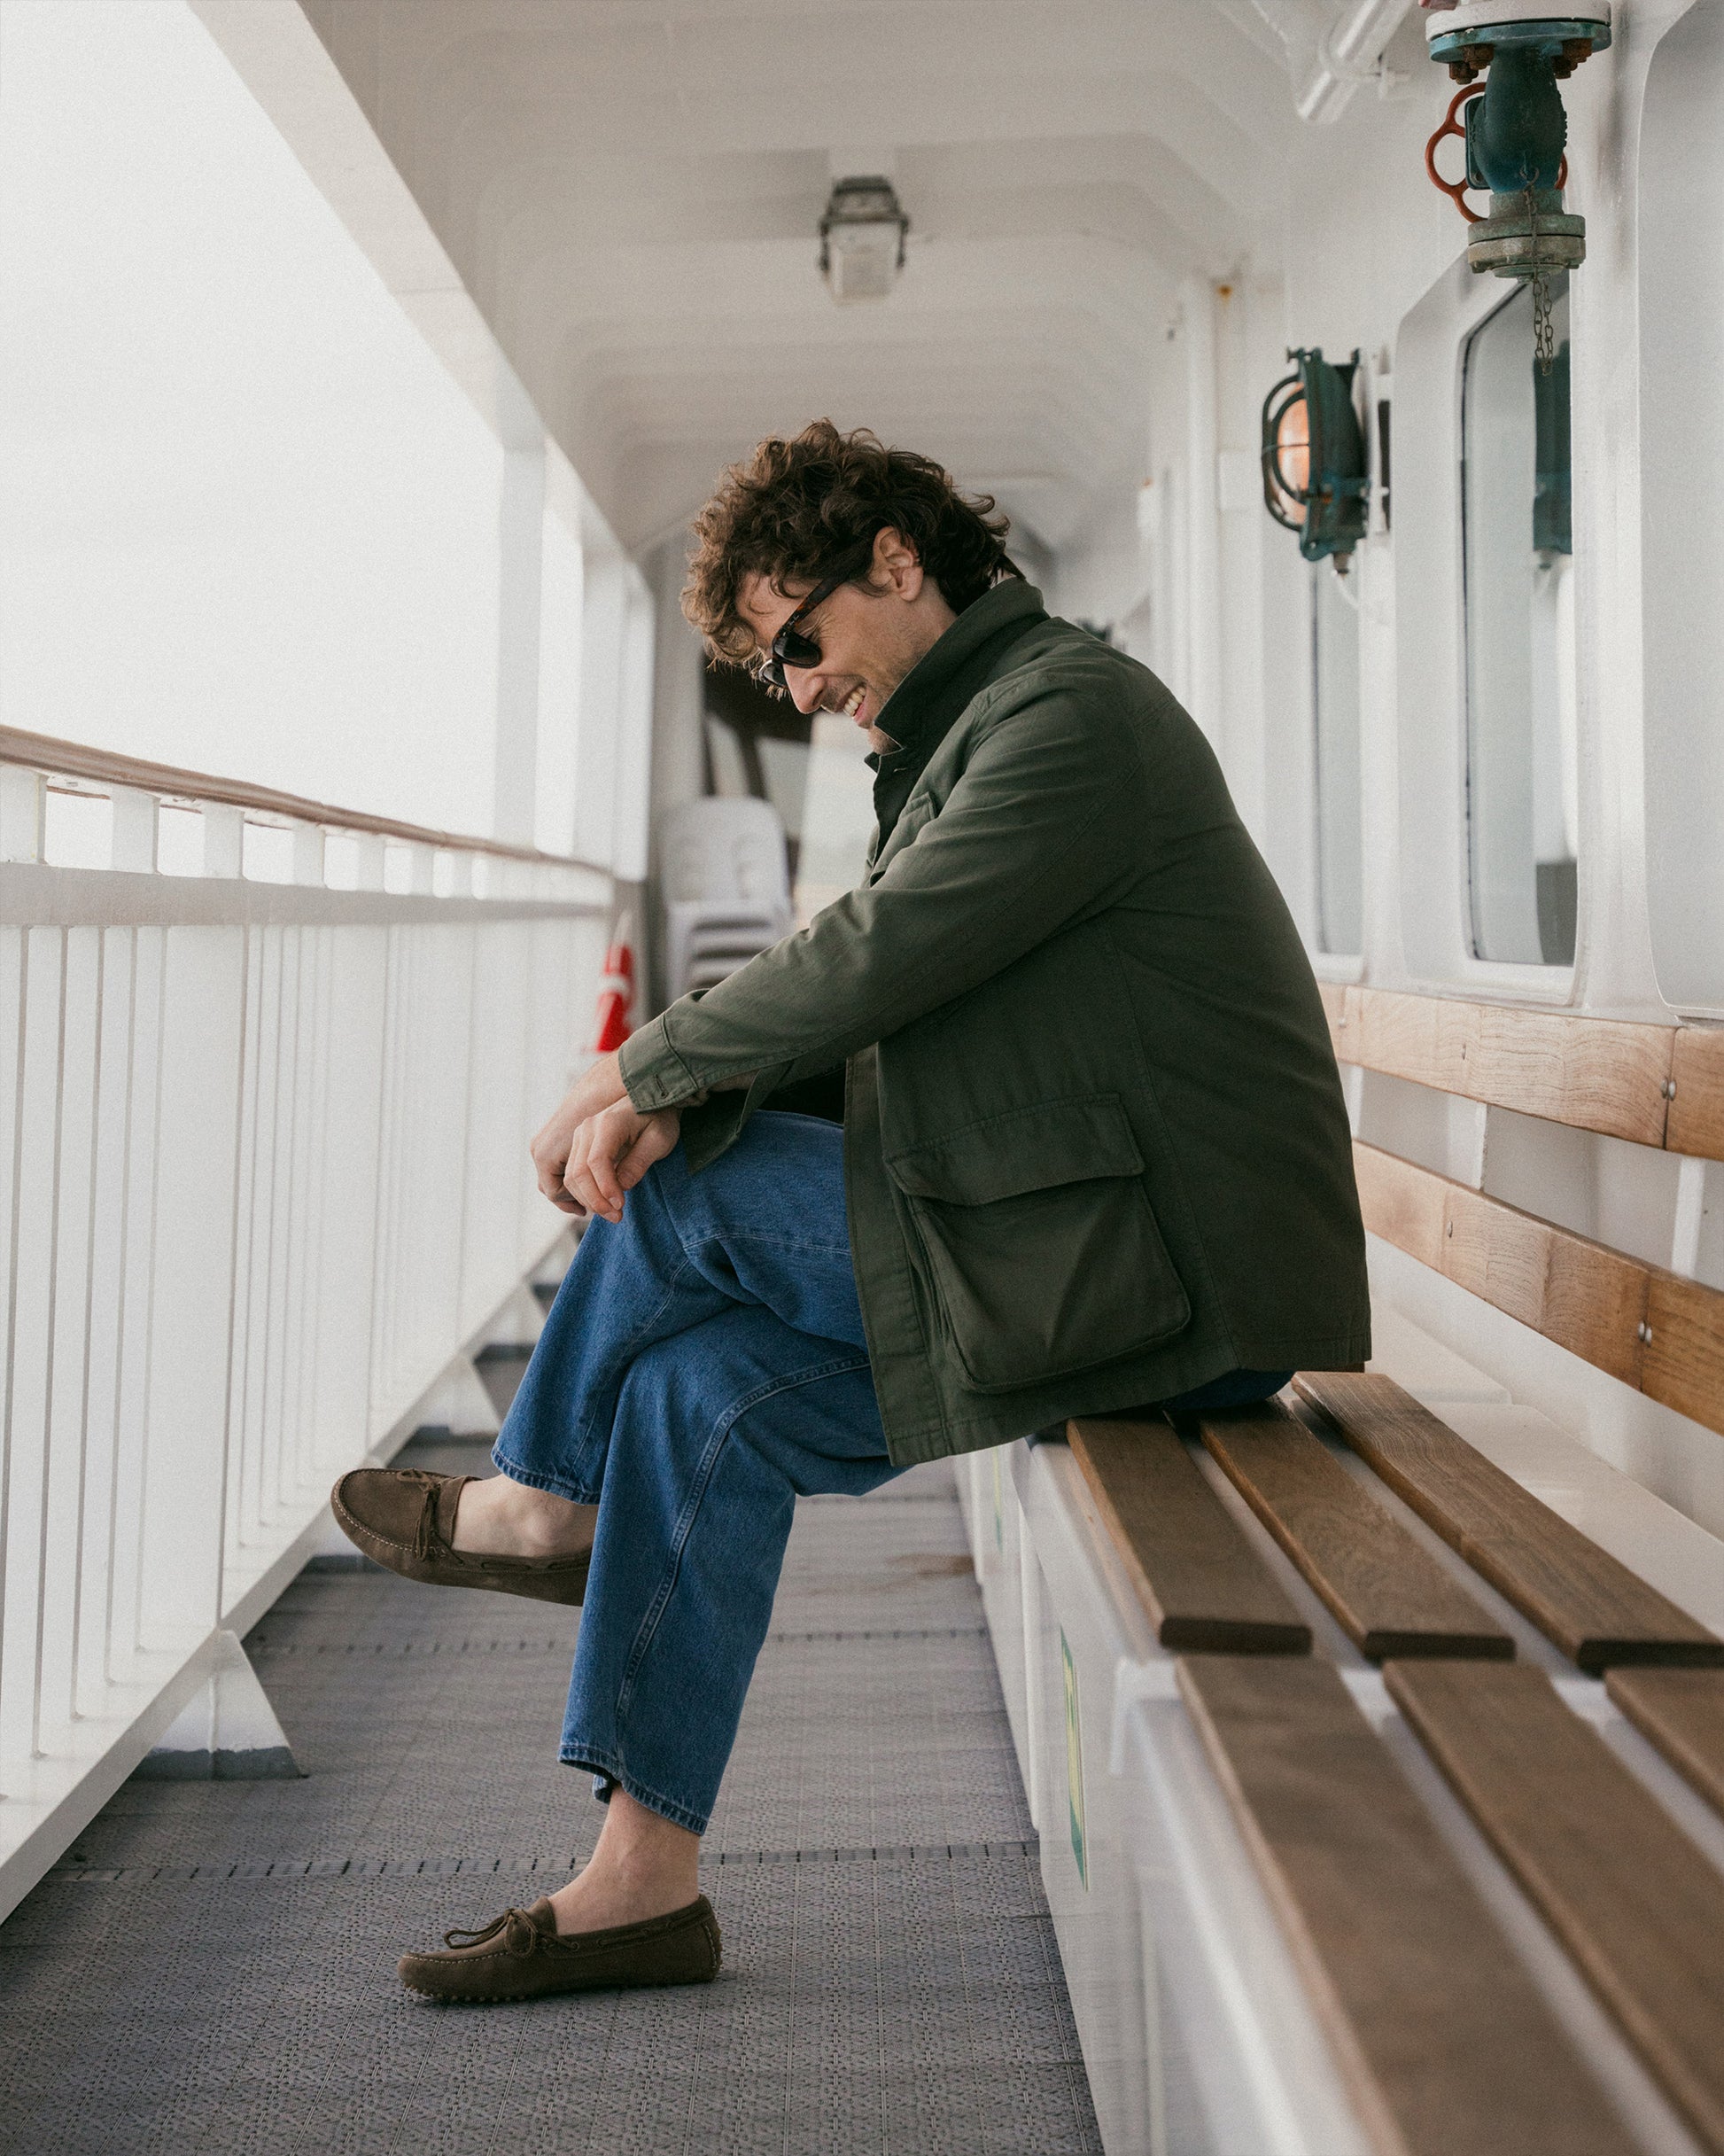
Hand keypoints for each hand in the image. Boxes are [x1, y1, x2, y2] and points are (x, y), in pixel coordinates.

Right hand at [558, 1101, 681, 1222]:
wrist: (649, 1101)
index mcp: (608, 1123)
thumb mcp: (659, 1140)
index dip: (605, 1187)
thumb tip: (621, 1187)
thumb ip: (639, 1162)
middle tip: (617, 1217)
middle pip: (578, 1172)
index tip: (621, 1206)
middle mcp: (587, 1127)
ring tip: (612, 1213)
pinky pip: (572, 1174)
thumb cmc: (659, 1119)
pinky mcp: (579, 1145)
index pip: (597, 1161)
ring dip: (588, 1200)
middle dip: (595, 1200)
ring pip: (571, 1176)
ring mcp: (580, 1136)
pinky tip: (599, 1204)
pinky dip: (581, 1193)